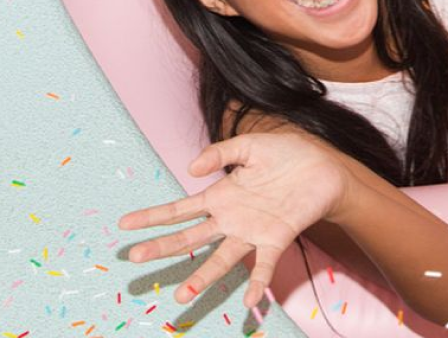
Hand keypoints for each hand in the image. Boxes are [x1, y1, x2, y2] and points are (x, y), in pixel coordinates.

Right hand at [119, 133, 350, 308]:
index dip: (152, 217)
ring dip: (201, 278)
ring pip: (220, 259)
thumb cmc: (286, 155)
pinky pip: (264, 265)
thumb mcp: (250, 146)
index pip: (180, 209)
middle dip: (162, 248)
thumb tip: (190, 168)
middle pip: (190, 238)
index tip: (124, 225)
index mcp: (221, 196)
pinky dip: (257, 282)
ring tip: (181, 296)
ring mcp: (252, 232)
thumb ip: (221, 154)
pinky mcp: (277, 238)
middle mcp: (231, 219)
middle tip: (134, 258)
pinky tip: (251, 300)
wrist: (324, 167)